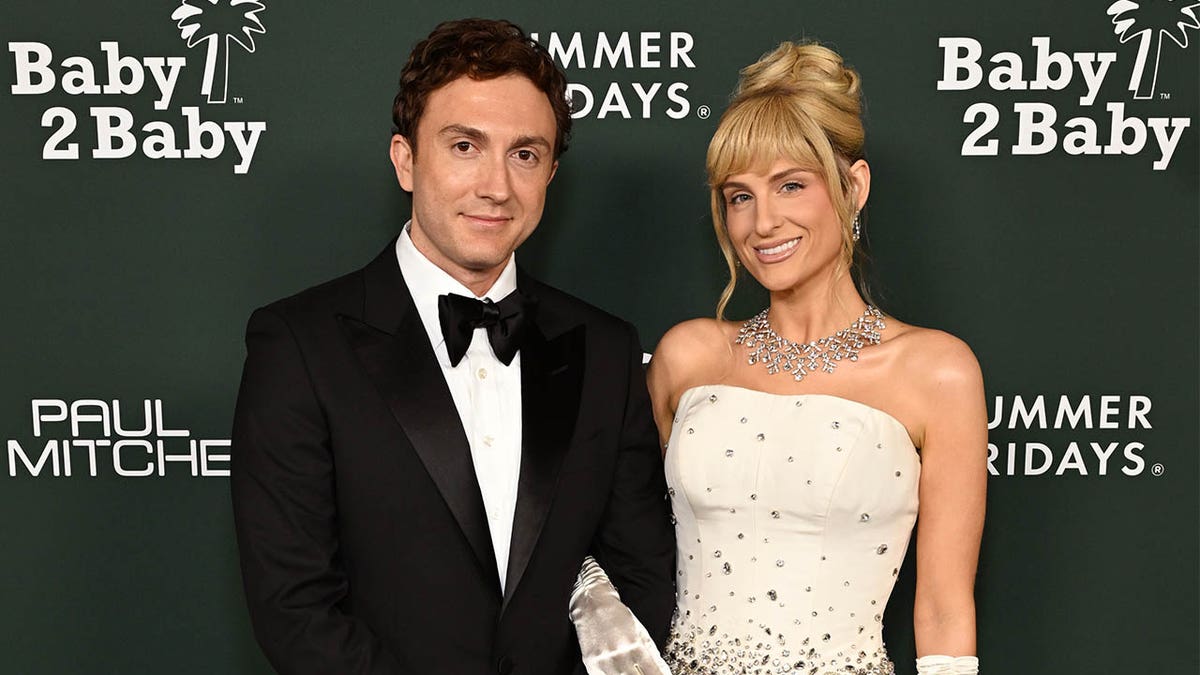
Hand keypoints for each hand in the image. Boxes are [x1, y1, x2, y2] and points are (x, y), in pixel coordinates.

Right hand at [569, 556, 669, 674]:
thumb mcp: (640, 632)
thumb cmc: (616, 615)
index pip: (654, 673)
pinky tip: (620, 674)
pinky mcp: (592, 665)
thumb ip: (652, 654)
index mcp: (635, 647)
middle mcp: (619, 656)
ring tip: (634, 673)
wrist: (592, 603)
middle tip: (646, 674)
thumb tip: (663, 670)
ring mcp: (604, 663)